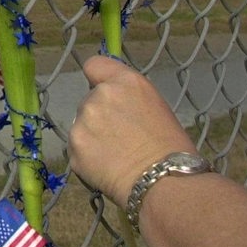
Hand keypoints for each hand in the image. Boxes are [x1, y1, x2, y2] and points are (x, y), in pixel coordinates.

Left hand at [69, 56, 197, 204]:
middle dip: (99, 116)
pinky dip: (87, 158)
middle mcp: (99, 95)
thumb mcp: (155, 107)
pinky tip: (107, 168)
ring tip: (115, 156)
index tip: (102, 91)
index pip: (94, 65)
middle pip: (89, 100)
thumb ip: (128, 99)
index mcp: (125, 82)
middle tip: (120, 137)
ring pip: (81, 126)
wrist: (164, 181)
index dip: (97, 79)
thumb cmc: (172, 147)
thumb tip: (116, 106)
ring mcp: (83, 121)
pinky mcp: (74, 147)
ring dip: (91, 136)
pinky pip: (77, 149)